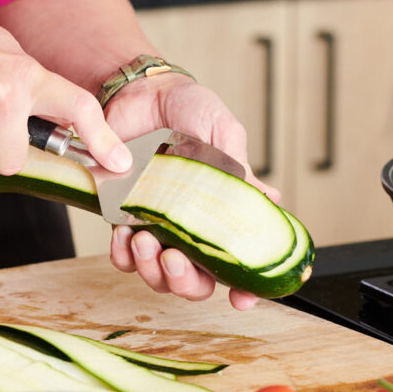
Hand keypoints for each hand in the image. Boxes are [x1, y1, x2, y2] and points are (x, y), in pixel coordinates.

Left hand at [104, 73, 280, 309]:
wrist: (140, 93)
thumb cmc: (188, 110)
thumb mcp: (222, 133)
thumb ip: (238, 168)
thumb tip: (270, 201)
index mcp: (224, 214)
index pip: (242, 264)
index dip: (247, 289)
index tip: (243, 299)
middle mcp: (193, 229)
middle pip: (196, 284)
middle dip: (186, 283)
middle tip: (176, 259)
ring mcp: (158, 228)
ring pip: (158, 277)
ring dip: (151, 269)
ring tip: (144, 239)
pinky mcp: (124, 220)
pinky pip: (123, 257)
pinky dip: (122, 254)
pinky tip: (124, 233)